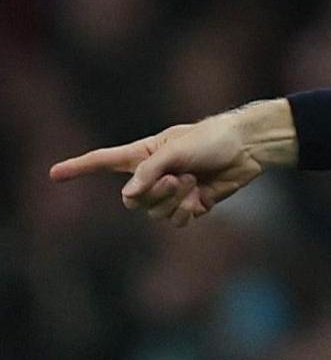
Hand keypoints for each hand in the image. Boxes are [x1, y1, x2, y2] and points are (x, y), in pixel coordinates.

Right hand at [49, 99, 298, 227]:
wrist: (247, 148)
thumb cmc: (211, 139)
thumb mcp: (175, 149)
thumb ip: (148, 172)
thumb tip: (127, 197)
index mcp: (143, 155)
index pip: (104, 162)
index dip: (79, 168)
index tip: (53, 174)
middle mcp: (153, 175)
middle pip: (133, 201)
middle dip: (154, 194)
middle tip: (178, 177)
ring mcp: (172, 192)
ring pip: (155, 214)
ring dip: (174, 202)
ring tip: (193, 182)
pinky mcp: (192, 204)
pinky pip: (178, 221)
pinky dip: (188, 212)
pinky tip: (202, 197)